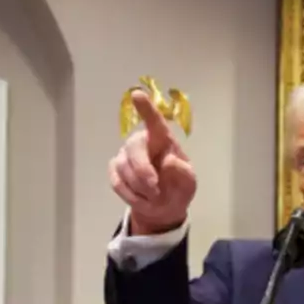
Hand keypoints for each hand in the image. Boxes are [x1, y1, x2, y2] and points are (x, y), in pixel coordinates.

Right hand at [108, 90, 196, 234]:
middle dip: (143, 171)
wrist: (165, 208)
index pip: (154, 121)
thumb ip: (182, 172)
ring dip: (141, 188)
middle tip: (155, 190)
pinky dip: (132, 196)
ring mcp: (125, 156)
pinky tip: (143, 199)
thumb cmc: (178, 187)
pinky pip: (117, 182)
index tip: (137, 95)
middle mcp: (142, 143)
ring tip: (155, 197)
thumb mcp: (188, 182)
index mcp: (162, 139)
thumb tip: (168, 161)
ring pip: (124, 168)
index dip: (146, 108)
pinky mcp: (115, 171)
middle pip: (133, 147)